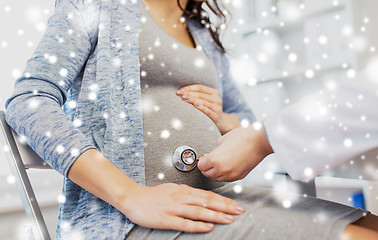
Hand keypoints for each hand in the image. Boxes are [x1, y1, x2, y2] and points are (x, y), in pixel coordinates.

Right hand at [121, 183, 244, 231]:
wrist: (133, 198)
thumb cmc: (153, 195)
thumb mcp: (173, 188)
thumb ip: (187, 192)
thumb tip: (200, 196)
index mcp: (183, 190)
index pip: (207, 195)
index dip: (223, 200)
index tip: (236, 204)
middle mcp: (181, 197)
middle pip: (207, 202)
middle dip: (225, 207)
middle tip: (239, 211)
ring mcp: (174, 208)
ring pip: (199, 212)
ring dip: (215, 215)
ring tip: (229, 219)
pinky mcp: (166, 219)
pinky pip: (185, 223)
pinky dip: (198, 225)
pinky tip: (208, 227)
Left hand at [176, 84, 239, 133]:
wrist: (222, 122)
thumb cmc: (210, 110)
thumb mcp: (206, 101)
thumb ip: (197, 96)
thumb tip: (182, 93)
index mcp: (214, 92)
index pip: (200, 87)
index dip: (190, 88)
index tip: (180, 90)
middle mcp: (216, 99)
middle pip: (201, 94)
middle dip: (188, 93)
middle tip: (179, 94)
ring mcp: (217, 107)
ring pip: (203, 101)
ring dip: (192, 99)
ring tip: (183, 98)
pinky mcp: (216, 116)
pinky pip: (208, 111)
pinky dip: (201, 107)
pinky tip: (195, 105)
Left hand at [198, 122, 273, 181]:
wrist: (259, 141)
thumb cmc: (241, 137)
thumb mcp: (220, 141)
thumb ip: (212, 152)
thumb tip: (208, 158)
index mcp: (215, 160)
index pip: (201, 166)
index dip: (202, 161)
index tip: (204, 158)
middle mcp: (222, 170)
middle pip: (207, 174)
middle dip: (207, 168)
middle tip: (209, 160)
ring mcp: (231, 175)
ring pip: (217, 178)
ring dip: (215, 172)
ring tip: (219, 162)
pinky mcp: (239, 176)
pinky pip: (227, 178)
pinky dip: (225, 174)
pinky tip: (227, 165)